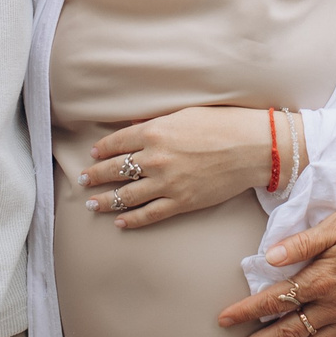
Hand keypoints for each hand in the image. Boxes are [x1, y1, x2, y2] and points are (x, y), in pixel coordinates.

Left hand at [80, 106, 273, 228]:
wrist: (253, 148)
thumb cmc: (223, 124)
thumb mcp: (184, 114)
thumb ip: (157, 122)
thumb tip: (134, 127)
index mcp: (154, 132)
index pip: (117, 143)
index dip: (101, 150)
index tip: (93, 155)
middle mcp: (155, 158)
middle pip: (114, 170)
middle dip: (94, 176)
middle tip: (82, 180)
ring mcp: (166, 183)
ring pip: (125, 196)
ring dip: (104, 201)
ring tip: (91, 204)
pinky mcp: (181, 202)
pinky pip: (149, 214)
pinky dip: (131, 220)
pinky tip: (120, 222)